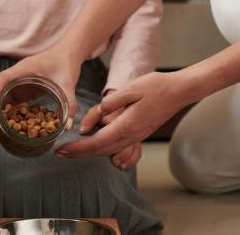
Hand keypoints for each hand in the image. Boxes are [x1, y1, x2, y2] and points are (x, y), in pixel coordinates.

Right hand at [0, 47, 80, 140]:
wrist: (65, 56)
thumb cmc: (65, 65)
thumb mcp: (68, 84)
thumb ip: (69, 104)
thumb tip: (67, 126)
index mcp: (22, 70)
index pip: (0, 80)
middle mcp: (12, 77)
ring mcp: (12, 84)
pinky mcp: (16, 92)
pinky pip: (1, 104)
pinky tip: (2, 131)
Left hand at [56, 72, 185, 157]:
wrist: (179, 91)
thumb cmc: (156, 86)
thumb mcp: (131, 88)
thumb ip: (112, 101)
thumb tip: (99, 111)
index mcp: (126, 125)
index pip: (95, 142)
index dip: (76, 148)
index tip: (61, 150)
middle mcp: (131, 135)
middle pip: (100, 151)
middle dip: (78, 153)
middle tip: (60, 153)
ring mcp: (136, 136)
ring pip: (108, 150)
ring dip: (89, 152)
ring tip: (73, 149)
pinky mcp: (139, 133)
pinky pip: (117, 146)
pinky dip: (102, 148)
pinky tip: (95, 143)